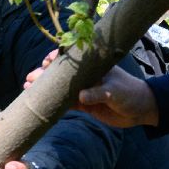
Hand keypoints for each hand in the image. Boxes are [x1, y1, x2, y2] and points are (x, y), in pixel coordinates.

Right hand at [24, 49, 159, 128]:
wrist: (140, 110)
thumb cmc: (129, 93)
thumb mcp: (115, 92)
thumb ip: (98, 94)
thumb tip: (80, 97)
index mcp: (93, 66)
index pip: (71, 58)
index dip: (56, 58)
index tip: (45, 63)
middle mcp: (86, 76)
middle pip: (60, 73)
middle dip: (44, 74)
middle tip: (30, 79)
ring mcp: (84, 90)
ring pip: (60, 88)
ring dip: (45, 88)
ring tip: (28, 89)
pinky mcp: (84, 104)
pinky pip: (66, 102)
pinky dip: (54, 103)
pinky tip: (41, 103)